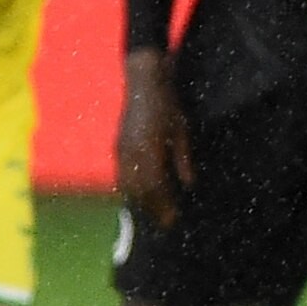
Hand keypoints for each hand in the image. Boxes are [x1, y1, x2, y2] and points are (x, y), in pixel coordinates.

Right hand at [114, 58, 191, 231]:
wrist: (143, 82)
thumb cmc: (167, 104)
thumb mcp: (181, 132)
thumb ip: (183, 160)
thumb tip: (188, 185)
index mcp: (149, 150)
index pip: (155, 186)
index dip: (164, 205)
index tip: (173, 219)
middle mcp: (131, 154)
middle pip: (140, 190)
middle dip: (152, 208)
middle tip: (165, 223)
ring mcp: (121, 151)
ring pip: (128, 185)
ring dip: (141, 201)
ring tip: (153, 213)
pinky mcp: (118, 147)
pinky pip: (123, 175)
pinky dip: (132, 189)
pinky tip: (140, 195)